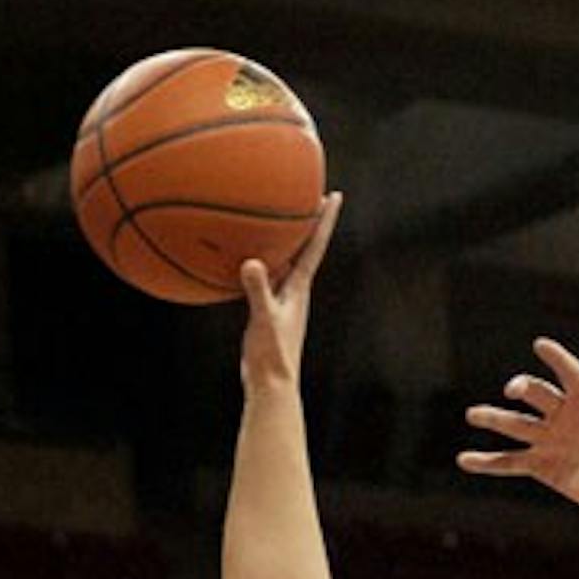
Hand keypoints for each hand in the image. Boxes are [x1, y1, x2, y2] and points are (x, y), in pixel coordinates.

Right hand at [239, 191, 342, 392]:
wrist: (271, 385)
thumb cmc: (272, 355)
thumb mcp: (264, 319)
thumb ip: (258, 291)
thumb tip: (251, 263)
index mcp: (299, 288)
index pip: (315, 246)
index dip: (325, 220)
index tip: (334, 195)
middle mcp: (294, 291)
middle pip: (304, 247)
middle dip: (308, 221)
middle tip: (310, 194)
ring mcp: (282, 301)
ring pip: (285, 262)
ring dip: (285, 241)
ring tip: (280, 219)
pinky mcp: (268, 311)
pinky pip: (265, 279)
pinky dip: (259, 265)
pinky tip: (245, 260)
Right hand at [457, 336, 578, 523]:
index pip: (568, 373)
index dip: (555, 359)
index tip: (541, 345)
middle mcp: (565, 416)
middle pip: (536, 395)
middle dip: (523, 389)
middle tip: (513, 390)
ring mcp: (551, 442)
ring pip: (517, 425)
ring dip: (494, 419)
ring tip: (473, 414)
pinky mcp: (543, 467)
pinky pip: (510, 462)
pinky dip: (487, 462)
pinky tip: (465, 459)